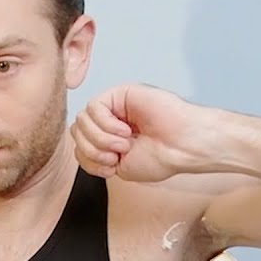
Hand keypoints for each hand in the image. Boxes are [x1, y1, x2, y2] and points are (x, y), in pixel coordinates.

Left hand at [71, 84, 229, 181]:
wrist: (183, 147)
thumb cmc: (160, 158)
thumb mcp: (117, 167)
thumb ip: (93, 156)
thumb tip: (77, 143)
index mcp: (108, 138)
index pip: (78, 145)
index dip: (89, 160)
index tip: (112, 167)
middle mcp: (109, 120)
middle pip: (77, 132)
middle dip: (93, 150)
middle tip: (116, 157)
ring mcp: (114, 106)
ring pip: (82, 121)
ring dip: (102, 139)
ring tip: (126, 144)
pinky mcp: (120, 93)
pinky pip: (94, 108)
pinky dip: (107, 125)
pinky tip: (126, 130)